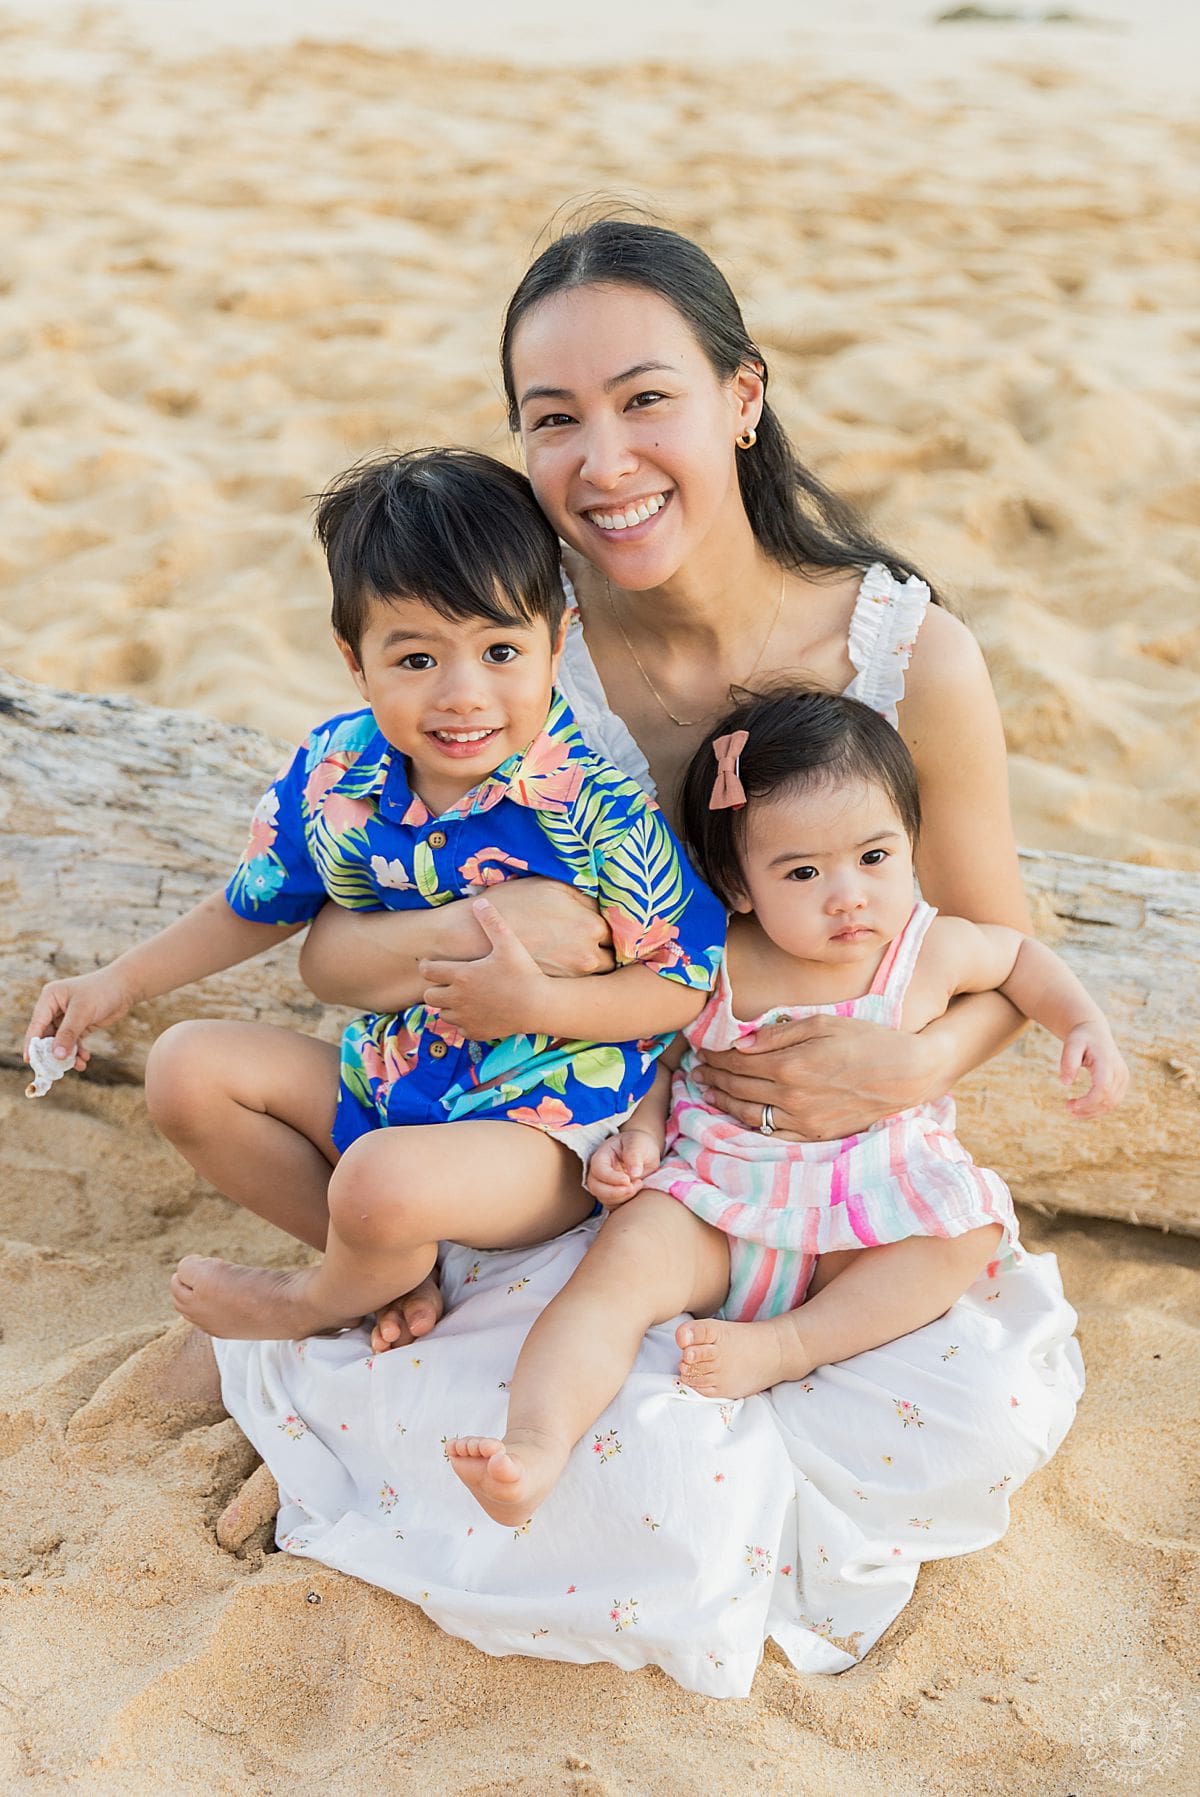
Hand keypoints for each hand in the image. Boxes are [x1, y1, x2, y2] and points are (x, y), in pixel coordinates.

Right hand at [24, 964, 138, 1069]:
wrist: (125, 987)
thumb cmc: (102, 991)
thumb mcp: (83, 1012)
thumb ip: (68, 1033)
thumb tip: (56, 1056)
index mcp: (50, 998)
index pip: (36, 1024)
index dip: (32, 1044)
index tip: (30, 1062)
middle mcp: (54, 1008)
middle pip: (46, 1036)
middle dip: (53, 1053)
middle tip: (57, 1069)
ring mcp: (66, 1018)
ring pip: (60, 1042)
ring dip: (67, 1055)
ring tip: (78, 1065)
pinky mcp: (79, 1025)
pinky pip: (73, 1042)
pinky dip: (77, 1052)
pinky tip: (85, 1059)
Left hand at [420, 898, 550, 1039]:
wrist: (539, 1006)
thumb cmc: (524, 973)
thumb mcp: (508, 943)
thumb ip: (492, 921)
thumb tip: (479, 901)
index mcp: (461, 976)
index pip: (428, 972)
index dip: (427, 966)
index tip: (434, 963)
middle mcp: (458, 999)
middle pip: (429, 996)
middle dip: (435, 988)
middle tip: (449, 982)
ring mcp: (466, 1018)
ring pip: (442, 1014)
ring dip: (448, 1006)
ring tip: (462, 997)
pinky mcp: (476, 1032)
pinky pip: (459, 1028)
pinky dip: (463, 1021)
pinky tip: (476, 1012)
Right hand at [482, 878, 614, 978]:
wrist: (474, 938)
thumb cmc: (511, 905)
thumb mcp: (550, 886)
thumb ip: (581, 895)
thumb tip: (600, 900)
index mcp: (590, 925)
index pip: (617, 929)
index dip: (608, 926)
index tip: (602, 925)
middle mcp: (588, 955)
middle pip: (612, 955)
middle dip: (605, 949)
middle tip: (594, 943)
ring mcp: (573, 977)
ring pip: (597, 975)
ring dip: (593, 967)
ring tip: (579, 958)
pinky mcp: (556, 991)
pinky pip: (579, 988)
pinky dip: (575, 979)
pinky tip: (563, 969)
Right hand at [585, 1128, 661, 1206]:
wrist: (645, 1152)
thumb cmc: (639, 1144)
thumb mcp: (638, 1142)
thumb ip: (634, 1155)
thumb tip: (634, 1173)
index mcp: (602, 1156)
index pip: (598, 1169)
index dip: (611, 1178)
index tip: (628, 1179)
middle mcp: (599, 1172)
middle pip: (595, 1187)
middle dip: (614, 1192)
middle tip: (633, 1188)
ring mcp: (604, 1185)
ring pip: (603, 1199)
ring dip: (621, 1198)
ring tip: (639, 1185)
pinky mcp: (612, 1195)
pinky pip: (612, 1205)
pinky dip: (623, 1203)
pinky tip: (636, 1192)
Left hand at [696, 1012, 938, 1140]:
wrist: (906, 1074)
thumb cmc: (867, 1041)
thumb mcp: (822, 1024)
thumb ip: (778, 1034)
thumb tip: (740, 1043)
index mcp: (790, 1065)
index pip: (738, 1062)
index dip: (716, 1056)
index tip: (703, 1049)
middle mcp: (791, 1097)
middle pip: (738, 1087)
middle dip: (713, 1076)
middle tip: (698, 1069)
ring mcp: (802, 1121)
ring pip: (748, 1114)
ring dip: (723, 1102)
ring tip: (708, 1091)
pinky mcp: (814, 1136)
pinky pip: (772, 1133)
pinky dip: (749, 1124)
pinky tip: (738, 1115)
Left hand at [1060, 1021, 1128, 1117]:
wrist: (1095, 1032)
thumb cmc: (1081, 1038)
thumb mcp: (1071, 1044)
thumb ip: (1068, 1062)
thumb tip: (1065, 1083)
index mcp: (1108, 1062)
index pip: (1103, 1088)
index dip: (1089, 1101)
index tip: (1071, 1105)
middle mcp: (1120, 1071)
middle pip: (1108, 1099)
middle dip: (1087, 1108)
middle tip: (1067, 1108)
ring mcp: (1123, 1078)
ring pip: (1112, 1104)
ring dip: (1093, 1112)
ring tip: (1073, 1111)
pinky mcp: (1122, 1083)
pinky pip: (1113, 1101)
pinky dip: (1098, 1108)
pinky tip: (1083, 1109)